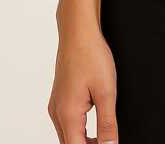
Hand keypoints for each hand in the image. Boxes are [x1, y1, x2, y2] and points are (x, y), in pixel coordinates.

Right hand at [47, 26, 118, 143]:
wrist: (78, 32)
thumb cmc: (91, 56)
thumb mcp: (106, 92)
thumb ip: (107, 123)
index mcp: (68, 114)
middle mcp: (57, 113)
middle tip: (108, 142)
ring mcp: (56, 105)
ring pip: (68, 135)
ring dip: (83, 141)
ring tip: (103, 137)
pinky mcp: (59, 98)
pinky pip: (66, 123)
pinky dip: (78, 129)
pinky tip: (92, 124)